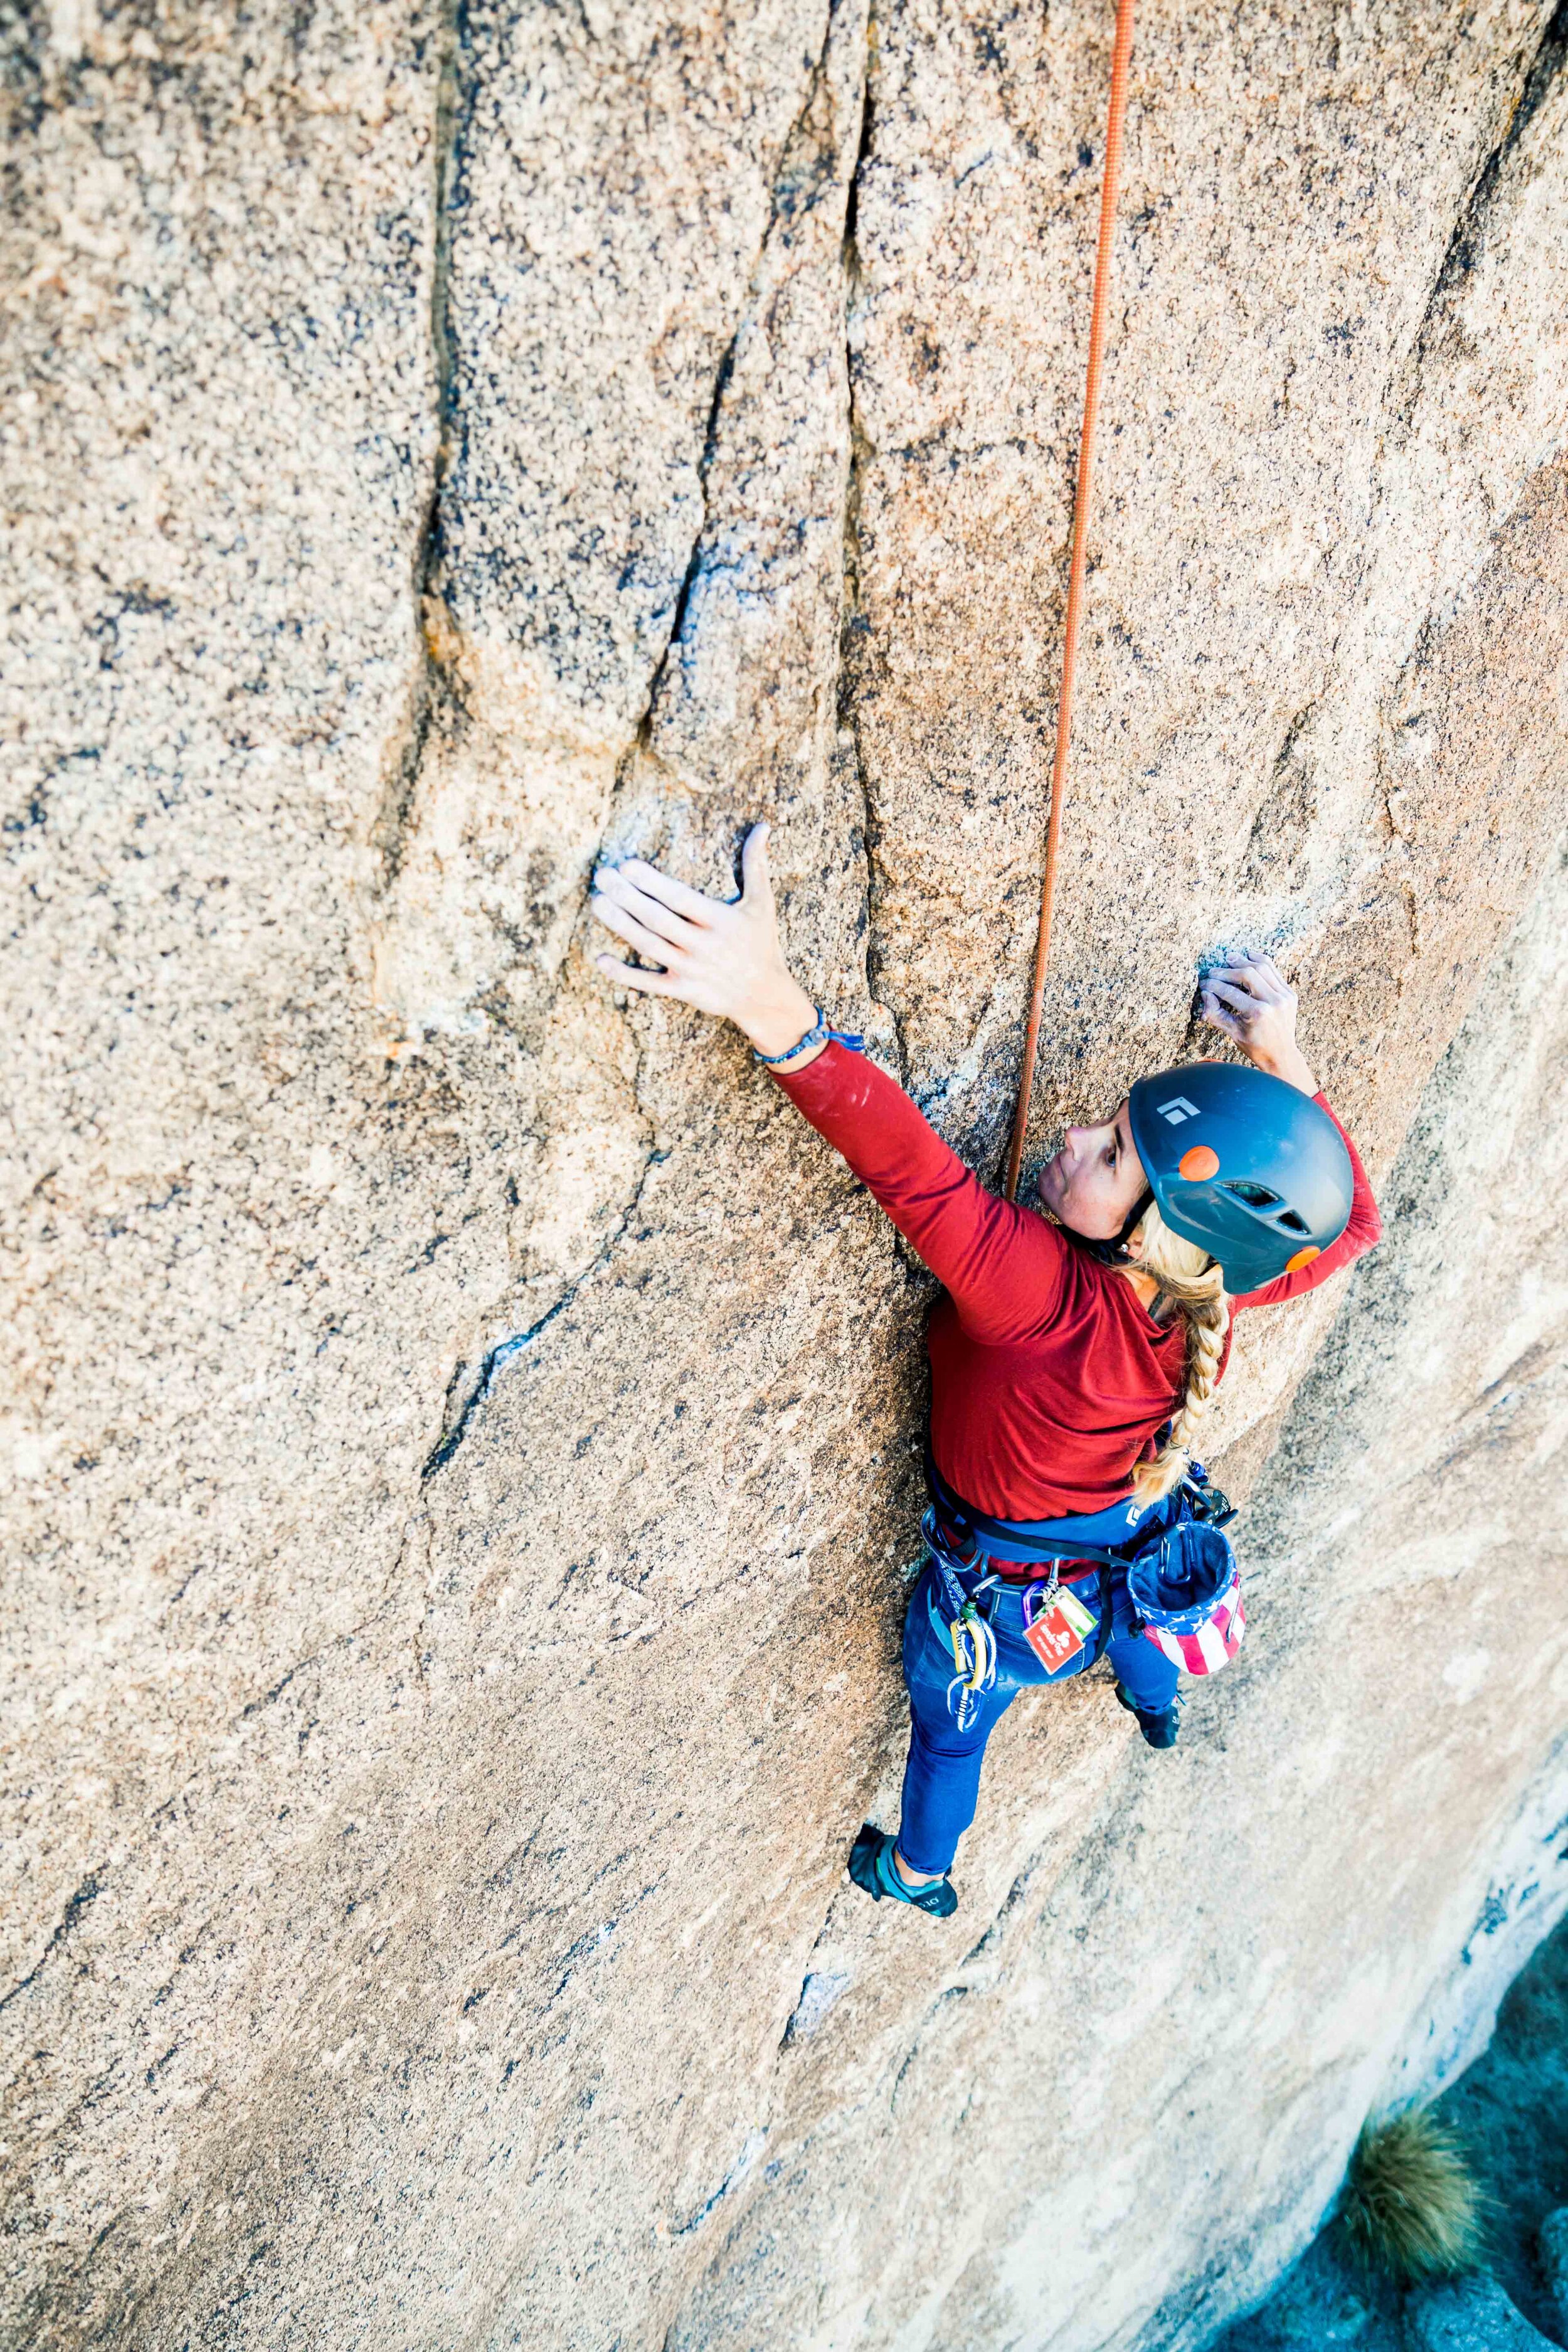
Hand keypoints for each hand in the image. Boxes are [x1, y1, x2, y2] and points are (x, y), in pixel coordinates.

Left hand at [590, 822, 822, 1061]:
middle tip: (603, 876)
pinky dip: (624, 973)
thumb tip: (763, 826)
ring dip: (621, 925)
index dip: (653, 883)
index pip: (680, 898)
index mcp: (720, 920)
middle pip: (658, 919)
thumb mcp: (762, 903)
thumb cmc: (761, 942)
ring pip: (649, 945)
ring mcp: (691, 969)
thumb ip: (756, 864)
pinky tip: (600, 958)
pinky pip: (648, 983)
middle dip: (627, 897)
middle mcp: (703, 945)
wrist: (765, 995)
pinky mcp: (682, 990)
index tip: (627, 865)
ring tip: (598, 902)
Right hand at [1199, 951, 1316, 1093]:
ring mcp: (1285, 996)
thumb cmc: (1255, 1047)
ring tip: (1230, 958)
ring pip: (1263, 967)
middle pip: (1247, 974)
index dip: (1214, 985)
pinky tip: (1249, 956)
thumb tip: (1205, 994)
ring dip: (1244, 961)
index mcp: (1258, 1013)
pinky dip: (1261, 961)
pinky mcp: (1290, 993)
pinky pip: (1274, 971)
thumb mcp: (1232, 1033)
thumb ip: (1215, 1013)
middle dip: (1227, 971)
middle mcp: (1274, 1002)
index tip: (1204, 983)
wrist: (1281, 1055)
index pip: (1230, 992)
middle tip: (1214, 971)